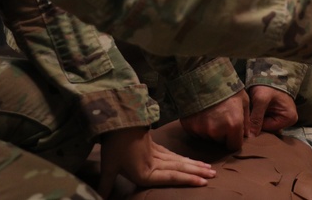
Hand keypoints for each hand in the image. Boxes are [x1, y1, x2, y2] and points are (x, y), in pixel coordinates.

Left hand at [97, 127, 214, 195]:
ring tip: (209, 168)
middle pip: (180, 167)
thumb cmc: (113, 145)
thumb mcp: (108, 167)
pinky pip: (173, 154)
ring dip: (194, 164)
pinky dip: (184, 158)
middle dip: (197, 172)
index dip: (187, 179)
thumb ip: (106, 184)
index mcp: (145, 171)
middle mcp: (155, 163)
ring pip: (179, 160)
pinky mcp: (156, 146)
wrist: (119, 120)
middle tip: (213, 174)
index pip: (171, 176)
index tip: (203, 181)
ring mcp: (157, 153)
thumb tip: (98, 199)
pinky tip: (190, 161)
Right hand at [179, 90, 248, 150]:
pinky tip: (202, 113)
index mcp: (233, 125)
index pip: (234, 146)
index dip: (234, 139)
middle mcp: (216, 131)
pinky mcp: (189, 127)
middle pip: (220, 142)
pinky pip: (197, 132)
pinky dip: (199, 126)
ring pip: (208, 138)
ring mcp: (201, 129)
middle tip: (221, 117)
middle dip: (222, 134)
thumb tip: (248, 136)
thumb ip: (247, 121)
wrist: (204, 76)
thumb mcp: (243, 101)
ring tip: (211, 113)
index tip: (233, 131)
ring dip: (210, 130)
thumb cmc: (227, 88)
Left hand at [247, 85, 298, 135]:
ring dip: (257, 118)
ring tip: (250, 109)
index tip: (247, 118)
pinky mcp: (277, 113)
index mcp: (289, 118)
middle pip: (267, 127)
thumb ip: (256, 118)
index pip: (268, 129)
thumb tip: (251, 136)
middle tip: (247, 113)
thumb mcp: (261, 100)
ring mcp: (283, 116)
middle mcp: (289, 120)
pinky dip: (258, 115)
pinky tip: (253, 109)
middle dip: (257, 122)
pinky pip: (265, 119)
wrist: (269, 72)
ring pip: (265, 123)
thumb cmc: (267, 85)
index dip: (256, 124)